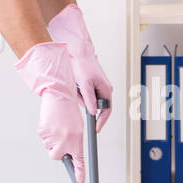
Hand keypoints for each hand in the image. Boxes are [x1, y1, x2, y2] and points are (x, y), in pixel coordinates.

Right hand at [14, 41, 84, 182]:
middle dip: (58, 151)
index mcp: (77, 140)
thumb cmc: (70, 112)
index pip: (79, 161)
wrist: (59, 96)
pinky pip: (43, 138)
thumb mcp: (78, 128)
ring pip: (49, 146)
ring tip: (57, 125)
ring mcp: (53, 137)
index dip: (80, 173)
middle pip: (57, 156)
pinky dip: (46, 133)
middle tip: (61, 139)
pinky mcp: (43, 132)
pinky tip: (51, 123)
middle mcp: (66, 141)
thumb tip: (68, 154)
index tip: (81, 182)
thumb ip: (74, 142)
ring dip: (52, 139)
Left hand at [47, 4, 112, 131]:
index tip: (96, 129)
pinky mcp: (91, 85)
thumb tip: (93, 112)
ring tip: (76, 87)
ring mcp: (98, 87)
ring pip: (89, 101)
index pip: (107, 110)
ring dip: (81, 98)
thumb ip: (89, 100)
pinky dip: (79, 93)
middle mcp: (104, 89)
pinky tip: (76, 85)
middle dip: (87, 105)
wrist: (77, 53)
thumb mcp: (85, 85)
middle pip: (97, 106)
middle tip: (79, 98)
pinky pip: (85, 95)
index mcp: (106, 89)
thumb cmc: (83, 65)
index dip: (101, 121)